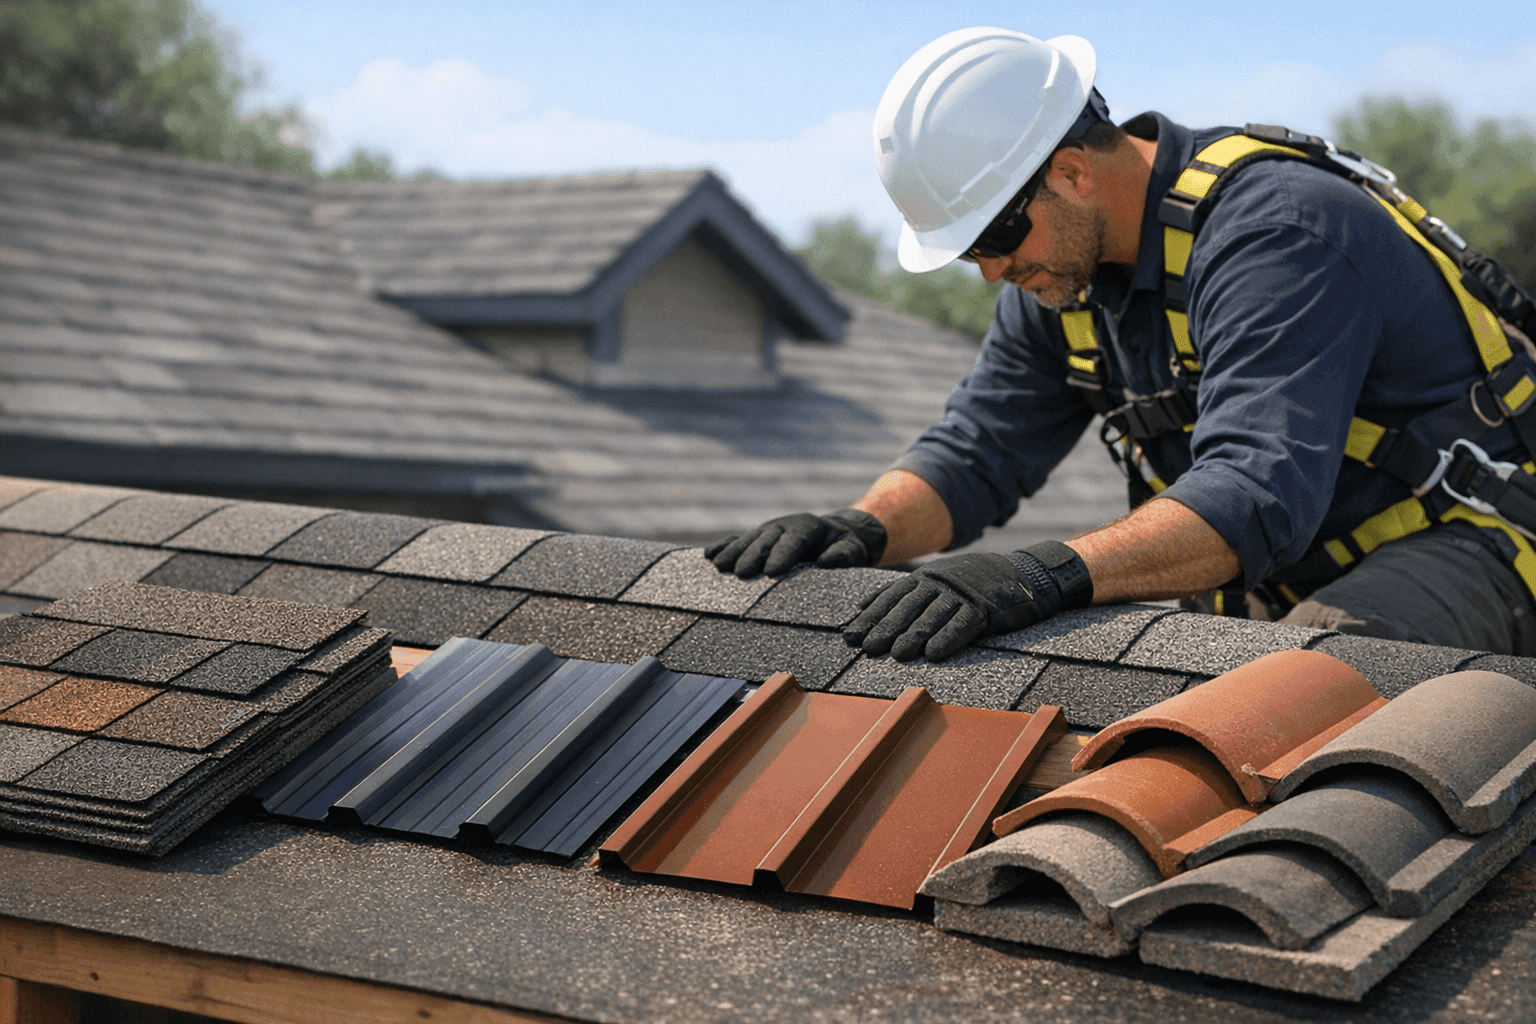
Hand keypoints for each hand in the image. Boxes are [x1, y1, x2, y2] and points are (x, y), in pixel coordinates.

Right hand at [704, 509, 886, 577]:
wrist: (835, 535)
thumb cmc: (847, 546)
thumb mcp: (854, 550)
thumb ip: (844, 555)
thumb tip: (828, 561)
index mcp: (808, 526)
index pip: (794, 540)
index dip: (783, 554)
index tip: (772, 571)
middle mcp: (783, 525)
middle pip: (766, 540)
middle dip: (753, 555)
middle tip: (742, 573)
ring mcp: (768, 531)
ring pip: (749, 540)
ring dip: (733, 552)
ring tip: (720, 566)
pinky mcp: (757, 538)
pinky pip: (738, 540)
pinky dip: (723, 547)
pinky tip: (708, 556)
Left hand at [843, 542, 1091, 661]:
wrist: (1024, 575)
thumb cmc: (974, 583)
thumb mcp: (935, 580)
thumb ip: (899, 592)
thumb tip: (861, 604)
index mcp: (925, 578)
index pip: (891, 598)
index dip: (870, 617)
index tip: (850, 636)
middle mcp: (940, 583)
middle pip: (908, 608)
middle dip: (885, 628)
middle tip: (867, 648)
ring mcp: (963, 594)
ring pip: (933, 616)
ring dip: (913, 636)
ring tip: (895, 655)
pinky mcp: (986, 608)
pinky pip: (964, 624)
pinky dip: (948, 639)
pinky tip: (934, 654)